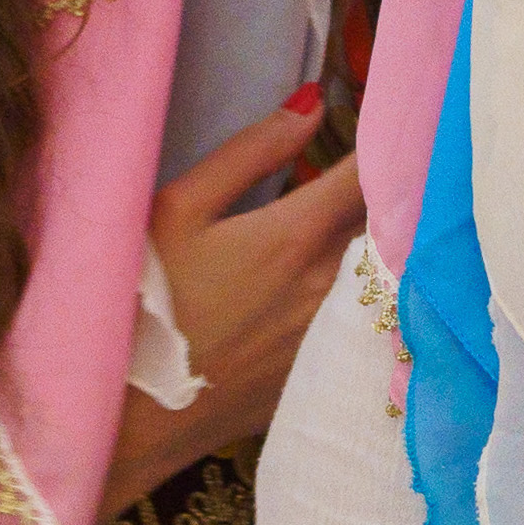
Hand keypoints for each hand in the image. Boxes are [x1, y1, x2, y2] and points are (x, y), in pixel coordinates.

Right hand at [101, 89, 365, 521]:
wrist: (126, 421)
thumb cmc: (138, 306)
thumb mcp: (176, 211)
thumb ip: (250, 153)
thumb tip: (310, 103)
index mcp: (295, 237)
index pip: (370, 172)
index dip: (390, 137)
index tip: (397, 115)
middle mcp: (330, 288)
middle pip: (387, 224)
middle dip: (394, 188)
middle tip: (397, 157)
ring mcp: (331, 339)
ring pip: (381, 274)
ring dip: (384, 242)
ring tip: (381, 214)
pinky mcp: (321, 377)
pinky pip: (362, 321)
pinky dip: (366, 295)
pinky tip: (350, 286)